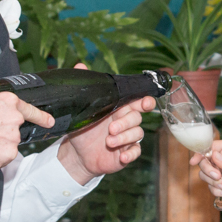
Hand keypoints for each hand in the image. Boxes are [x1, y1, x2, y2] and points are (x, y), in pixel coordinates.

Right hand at [0, 93, 53, 169]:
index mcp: (9, 102)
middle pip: (15, 131)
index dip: (41, 117)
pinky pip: (3, 159)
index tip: (49, 122)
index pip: (31, 111)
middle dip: (2, 135)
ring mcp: (13, 138)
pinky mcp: (7, 155)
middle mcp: (15, 119)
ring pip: (8, 146)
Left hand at [58, 64, 154, 184]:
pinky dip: (131, 154)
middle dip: (125, 122)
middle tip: (111, 129)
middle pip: (136, 117)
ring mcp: (127, 138)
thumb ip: (85, 87)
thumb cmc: (83, 128)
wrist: (77, 153)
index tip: (145, 102)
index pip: (137, 102)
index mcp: (118, 108)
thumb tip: (80, 65)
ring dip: (124, 138)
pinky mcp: (126, 153)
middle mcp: (125, 122)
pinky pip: (136, 152)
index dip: (144, 101)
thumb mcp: (81, 108)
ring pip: (137, 134)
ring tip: (109, 142)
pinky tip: (122, 156)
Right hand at [192, 139, 221, 196]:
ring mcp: (218, 169)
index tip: (194, 161)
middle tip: (218, 177)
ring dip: (214, 183)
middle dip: (209, 171)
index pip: (208, 147)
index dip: (200, 153)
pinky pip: (210, 186)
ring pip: (204, 175)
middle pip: (203, 161)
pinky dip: (217, 190)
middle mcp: (220, 157)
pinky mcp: (218, 181)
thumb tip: (214, 155)